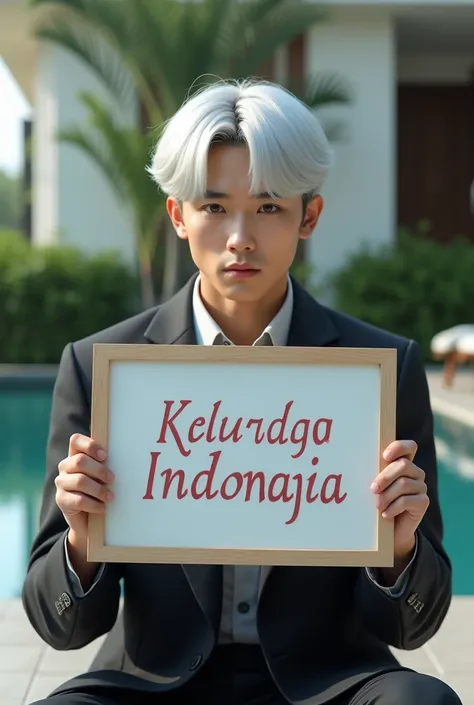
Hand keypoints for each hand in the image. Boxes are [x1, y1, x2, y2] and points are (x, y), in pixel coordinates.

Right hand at [55, 433, 114, 549]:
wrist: (89, 521)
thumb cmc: (100, 492)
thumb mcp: (103, 476)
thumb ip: (106, 464)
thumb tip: (127, 456)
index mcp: (76, 455)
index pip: (75, 440)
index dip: (90, 445)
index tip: (105, 456)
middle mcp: (65, 466)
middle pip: (80, 461)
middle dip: (99, 470)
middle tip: (112, 479)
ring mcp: (61, 483)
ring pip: (80, 481)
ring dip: (99, 489)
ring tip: (111, 497)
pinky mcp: (61, 500)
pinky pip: (78, 500)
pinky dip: (94, 505)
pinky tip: (103, 508)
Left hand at [371, 440, 428, 563]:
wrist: (389, 530)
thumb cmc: (378, 502)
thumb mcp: (376, 486)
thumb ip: (374, 473)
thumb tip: (357, 463)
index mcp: (403, 463)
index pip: (409, 447)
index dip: (399, 447)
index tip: (385, 456)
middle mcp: (415, 472)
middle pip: (403, 465)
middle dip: (385, 476)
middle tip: (372, 489)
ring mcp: (421, 487)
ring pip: (404, 484)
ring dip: (387, 495)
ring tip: (376, 505)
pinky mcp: (423, 502)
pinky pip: (407, 500)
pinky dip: (393, 507)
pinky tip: (385, 514)